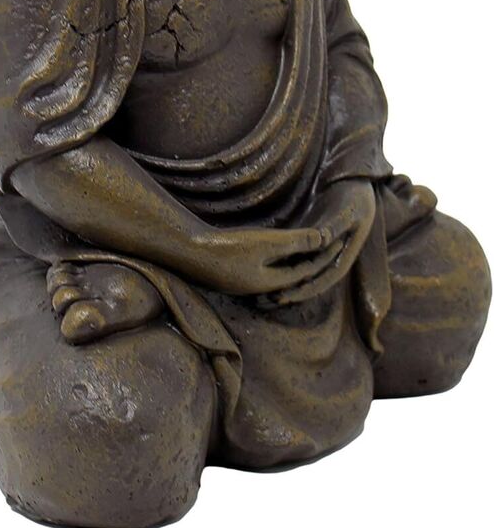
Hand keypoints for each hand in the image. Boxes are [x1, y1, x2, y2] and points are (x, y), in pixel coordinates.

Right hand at [192, 225, 335, 295]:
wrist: (189, 251)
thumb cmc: (228, 247)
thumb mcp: (266, 242)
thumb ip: (296, 241)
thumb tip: (324, 238)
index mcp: (271, 284)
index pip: (305, 271)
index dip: (322, 254)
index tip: (338, 239)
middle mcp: (259, 289)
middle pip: (293, 277)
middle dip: (311, 262)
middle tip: (329, 246)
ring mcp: (244, 285)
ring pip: (278, 275)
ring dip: (294, 263)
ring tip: (307, 249)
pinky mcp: (233, 277)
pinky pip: (264, 271)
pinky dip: (277, 262)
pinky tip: (274, 249)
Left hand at [260, 179, 375, 305]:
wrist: (355, 187)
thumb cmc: (355, 198)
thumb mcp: (348, 211)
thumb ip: (335, 225)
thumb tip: (323, 239)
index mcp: (344, 256)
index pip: (323, 280)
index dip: (305, 290)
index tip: (287, 296)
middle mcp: (332, 259)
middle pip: (310, 281)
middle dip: (291, 291)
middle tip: (270, 299)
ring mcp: (321, 252)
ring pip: (302, 272)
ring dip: (286, 283)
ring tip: (263, 292)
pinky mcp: (312, 243)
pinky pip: (297, 258)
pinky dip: (284, 266)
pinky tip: (265, 269)